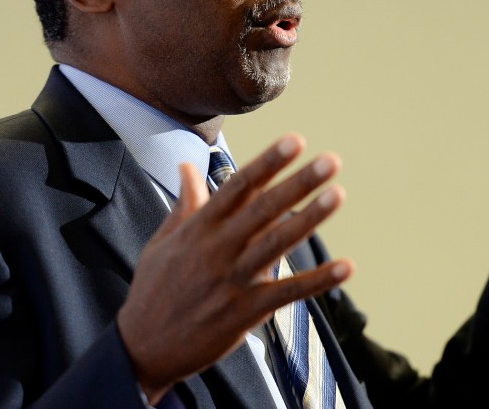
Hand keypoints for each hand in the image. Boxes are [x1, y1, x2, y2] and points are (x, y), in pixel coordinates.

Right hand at [116, 134, 351, 402]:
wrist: (142, 348)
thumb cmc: (153, 290)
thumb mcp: (162, 241)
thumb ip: (184, 204)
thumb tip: (187, 166)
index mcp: (198, 229)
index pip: (238, 187)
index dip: (268, 162)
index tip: (296, 140)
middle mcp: (216, 249)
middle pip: (263, 208)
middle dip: (298, 182)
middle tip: (331, 160)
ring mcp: (232, 280)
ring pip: (276, 243)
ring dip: (310, 218)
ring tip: (338, 194)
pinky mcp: (244, 312)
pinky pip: (287, 292)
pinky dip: (318, 280)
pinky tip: (345, 267)